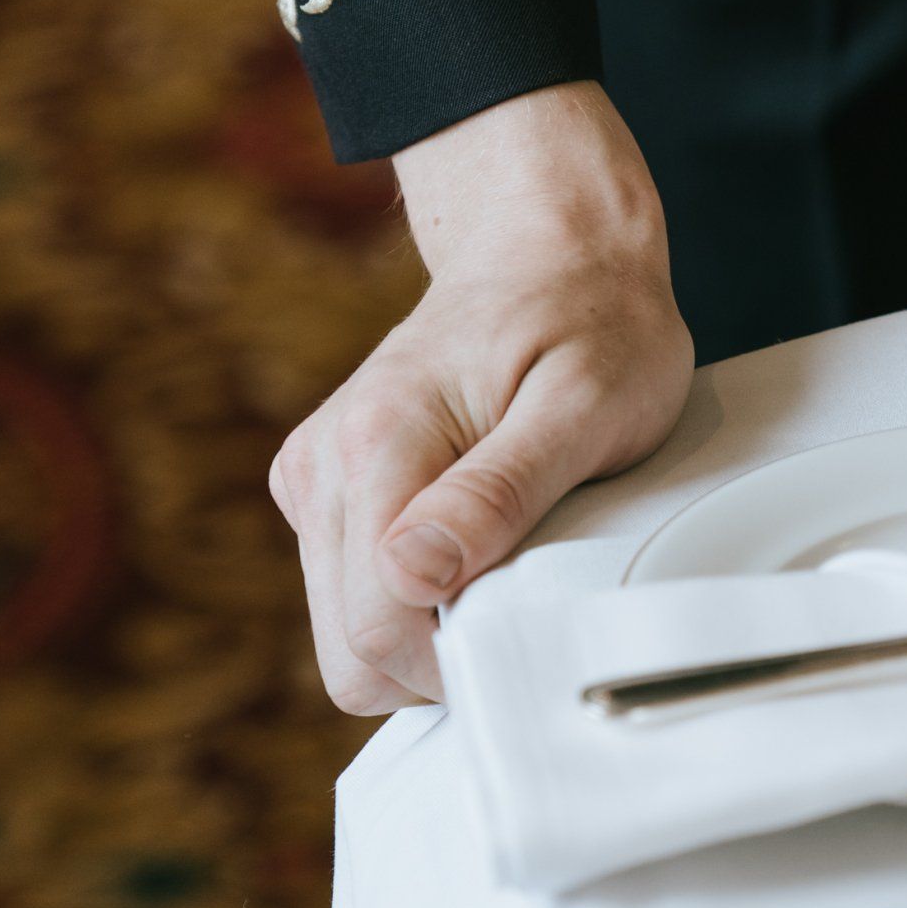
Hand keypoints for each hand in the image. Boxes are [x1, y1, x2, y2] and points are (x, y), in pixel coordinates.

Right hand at [270, 81, 692, 709]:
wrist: (551, 247)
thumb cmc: (593, 321)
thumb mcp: (588, 403)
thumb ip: (501, 491)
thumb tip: (415, 575)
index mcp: (376, 444)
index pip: (377, 630)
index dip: (459, 660)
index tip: (533, 618)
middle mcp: (322, 464)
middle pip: (350, 651)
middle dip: (439, 655)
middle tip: (527, 586)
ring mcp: (314, 479)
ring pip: (349, 634)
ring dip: (429, 626)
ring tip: (509, 547)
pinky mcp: (322, 491)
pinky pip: (355, 597)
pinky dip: (417, 599)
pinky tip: (477, 538)